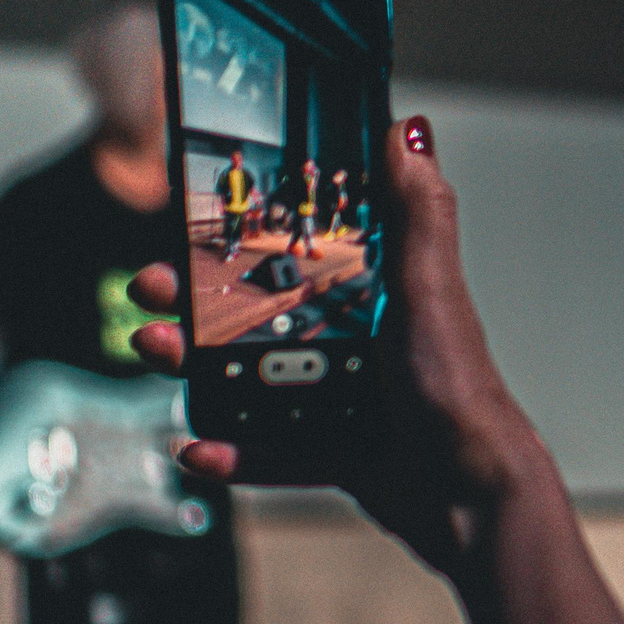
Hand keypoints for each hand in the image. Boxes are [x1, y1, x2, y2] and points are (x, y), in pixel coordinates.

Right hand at [131, 116, 548, 574]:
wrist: (473, 495)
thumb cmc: (459, 389)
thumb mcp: (430, 288)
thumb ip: (419, 212)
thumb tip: (407, 128)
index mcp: (381, 291)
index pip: (300, 246)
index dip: (244, 233)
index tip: (190, 219)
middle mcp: (362, 338)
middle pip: (263, 310)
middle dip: (200, 299)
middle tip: (150, 288)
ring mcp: (348, 396)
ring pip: (256, 376)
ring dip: (198, 367)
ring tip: (153, 352)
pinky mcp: (342, 452)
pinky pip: (274, 451)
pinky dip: (234, 451)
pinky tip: (196, 448)